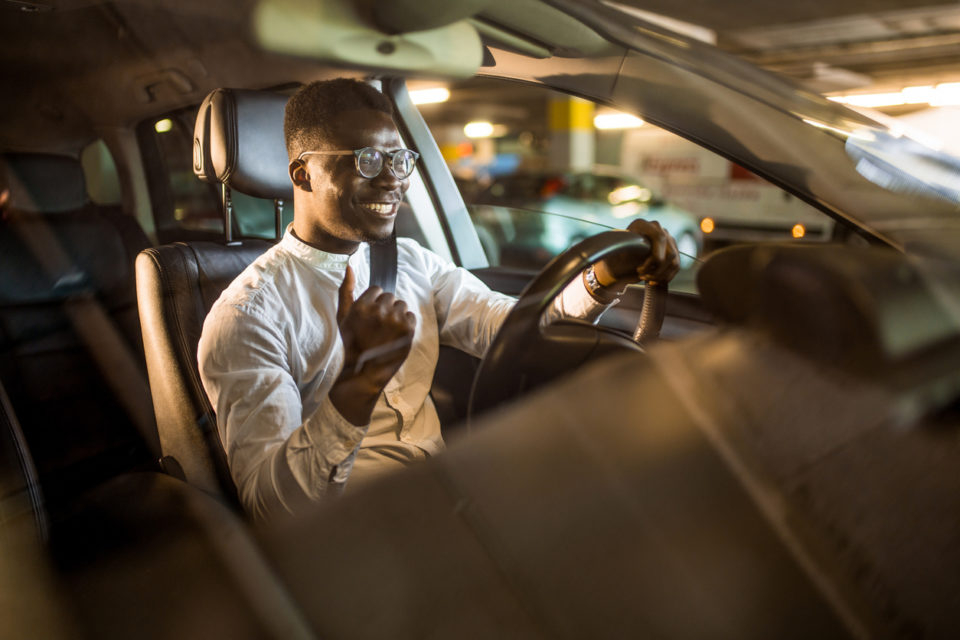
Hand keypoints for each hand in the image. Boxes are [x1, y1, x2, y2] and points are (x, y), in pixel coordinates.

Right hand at [329, 265, 416, 424]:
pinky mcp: (408, 330)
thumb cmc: (349, 345)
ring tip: (387, 332)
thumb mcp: (342, 317)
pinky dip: (406, 325)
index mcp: (362, 306)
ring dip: (396, 316)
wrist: (362, 375)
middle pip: (390, 297)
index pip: (377, 290)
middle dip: (385, 308)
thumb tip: (350, 266)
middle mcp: (379, 311)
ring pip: (401, 306)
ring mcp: (395, 321)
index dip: (374, 303)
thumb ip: (346, 290)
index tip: (371, 317)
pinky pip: (411, 316)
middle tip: (378, 327)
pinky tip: (395, 336)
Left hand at [593, 219, 679, 291]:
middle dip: (657, 270)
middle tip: (642, 276)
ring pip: (674, 261)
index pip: (659, 238)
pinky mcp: (672, 249)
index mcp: (643, 225)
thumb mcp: (618, 249)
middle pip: (669, 252)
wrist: (620, 258)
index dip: (654, 257)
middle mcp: (658, 229)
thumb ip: (625, 248)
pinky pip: (676, 266)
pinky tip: (655, 281)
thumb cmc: (617, 254)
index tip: (640, 270)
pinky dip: (667, 276)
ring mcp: (667, 238)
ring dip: (661, 275)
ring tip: (647, 280)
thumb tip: (628, 250)